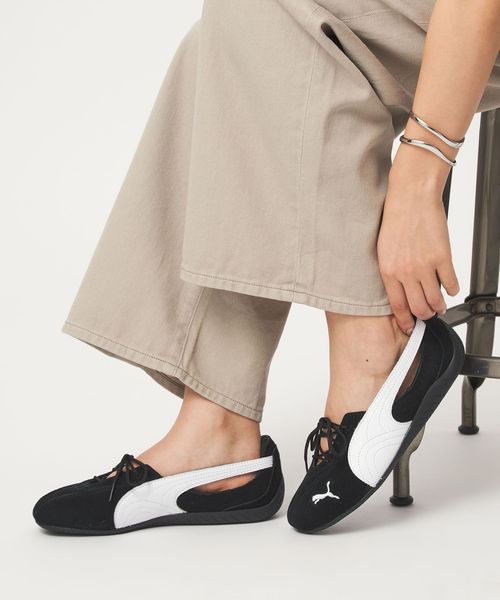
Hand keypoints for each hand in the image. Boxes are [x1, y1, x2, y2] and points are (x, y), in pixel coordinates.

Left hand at [377, 147, 459, 333]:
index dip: (404, 320)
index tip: (409, 326)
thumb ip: (391, 271)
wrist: (411, 197)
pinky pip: (450, 284)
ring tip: (439, 305)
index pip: (397, 306)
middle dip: (424, 316)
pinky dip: (452, 289)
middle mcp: (405, 272)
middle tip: (427, 314)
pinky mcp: (442, 257)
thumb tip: (400, 290)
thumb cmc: (396, 219)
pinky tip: (449, 287)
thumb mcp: (384, 250)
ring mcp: (425, 266)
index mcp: (388, 271)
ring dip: (439, 306)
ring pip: (435, 300)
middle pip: (418, 308)